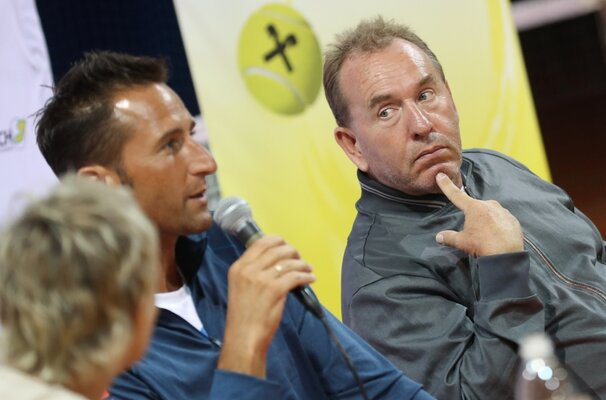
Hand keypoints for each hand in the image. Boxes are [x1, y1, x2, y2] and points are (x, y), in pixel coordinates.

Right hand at [217, 235, 315, 377]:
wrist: (243, 338)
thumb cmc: (243, 317)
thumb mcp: (240, 288)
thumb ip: (253, 273)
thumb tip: (276, 263)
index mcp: (238, 267)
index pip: (260, 243)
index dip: (277, 241)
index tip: (286, 246)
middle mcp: (248, 270)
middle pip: (277, 249)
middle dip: (292, 251)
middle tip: (299, 258)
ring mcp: (262, 279)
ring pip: (288, 262)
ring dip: (302, 264)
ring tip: (308, 269)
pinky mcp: (275, 290)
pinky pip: (296, 276)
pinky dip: (306, 276)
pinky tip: (310, 279)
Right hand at [435, 172, 523, 256]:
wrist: (506, 255)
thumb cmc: (481, 245)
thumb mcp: (462, 242)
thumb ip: (449, 237)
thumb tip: (438, 237)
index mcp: (474, 208)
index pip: (456, 195)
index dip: (447, 185)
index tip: (441, 175)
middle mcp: (489, 205)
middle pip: (476, 207)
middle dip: (473, 215)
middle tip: (473, 230)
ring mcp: (503, 211)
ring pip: (490, 212)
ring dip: (487, 220)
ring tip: (487, 234)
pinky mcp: (513, 219)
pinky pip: (502, 219)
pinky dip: (498, 225)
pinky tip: (498, 235)